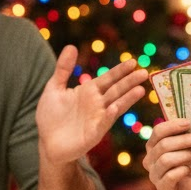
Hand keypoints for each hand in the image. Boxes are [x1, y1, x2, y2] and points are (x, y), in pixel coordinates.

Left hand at [36, 46, 146, 165]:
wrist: (46, 143)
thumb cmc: (51, 116)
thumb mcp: (54, 88)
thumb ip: (63, 69)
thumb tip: (71, 46)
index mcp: (89, 91)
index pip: (108, 78)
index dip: (120, 71)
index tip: (132, 61)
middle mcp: (97, 104)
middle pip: (116, 90)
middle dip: (129, 82)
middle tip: (144, 73)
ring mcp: (97, 119)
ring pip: (115, 106)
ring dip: (127, 99)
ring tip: (140, 90)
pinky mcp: (93, 135)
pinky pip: (103, 124)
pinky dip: (108, 116)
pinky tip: (114, 109)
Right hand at [143, 118, 190, 189]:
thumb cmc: (190, 164)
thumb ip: (188, 137)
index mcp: (153, 146)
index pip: (158, 131)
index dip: (173, 125)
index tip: (188, 123)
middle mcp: (149, 159)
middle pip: (163, 145)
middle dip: (184, 140)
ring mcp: (154, 174)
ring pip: (166, 160)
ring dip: (185, 155)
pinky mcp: (162, 187)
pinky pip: (170, 176)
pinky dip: (182, 170)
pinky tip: (188, 169)